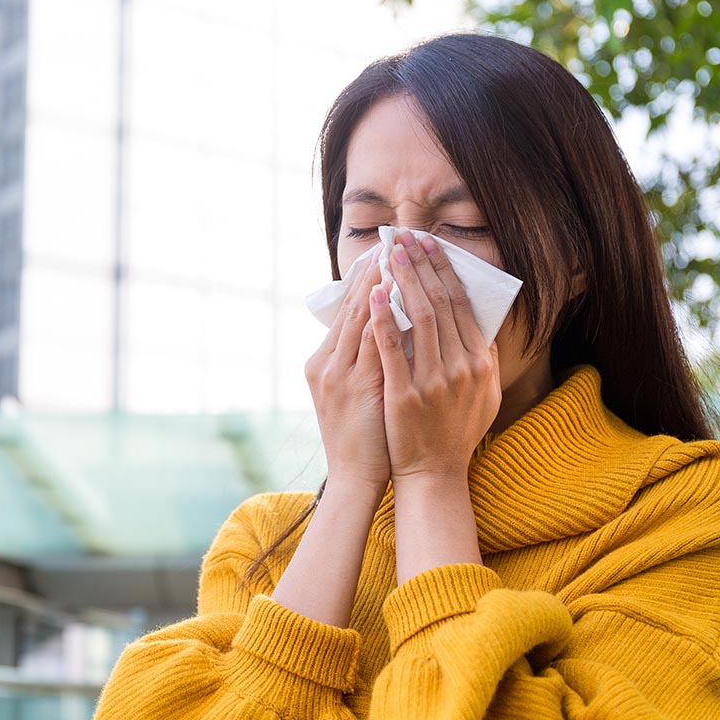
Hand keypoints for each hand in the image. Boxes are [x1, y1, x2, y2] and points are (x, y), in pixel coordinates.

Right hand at [304, 251, 391, 489]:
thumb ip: (361, 362)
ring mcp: (340, 375)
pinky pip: (374, 344)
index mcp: (323, 363)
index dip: (364, 279)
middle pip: (352, 307)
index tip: (382, 252)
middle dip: (373, 272)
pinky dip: (384, 317)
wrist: (354, 478)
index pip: (347, 311)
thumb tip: (382, 329)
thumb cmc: (361, 437)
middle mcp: (327, 364)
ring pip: (360, 318)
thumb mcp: (351, 393)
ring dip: (379, 284)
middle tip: (391, 241)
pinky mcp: (358, 388)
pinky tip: (396, 296)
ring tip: (395, 256)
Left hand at [367, 229, 501, 480]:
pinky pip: (391, 349)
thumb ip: (483, 359)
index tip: (429, 244)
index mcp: (478, 362)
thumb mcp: (484, 394)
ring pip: (417, 318)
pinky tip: (373, 295)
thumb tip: (479, 325)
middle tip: (405, 237)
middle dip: (421, 265)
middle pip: (439, 303)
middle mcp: (460, 367)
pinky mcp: (404, 394)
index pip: (460, 304)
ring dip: (402, 280)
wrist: (434, 474)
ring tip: (389, 253)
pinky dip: (382, 319)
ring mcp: (432, 381)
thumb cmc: (456, 433)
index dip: (443, 270)